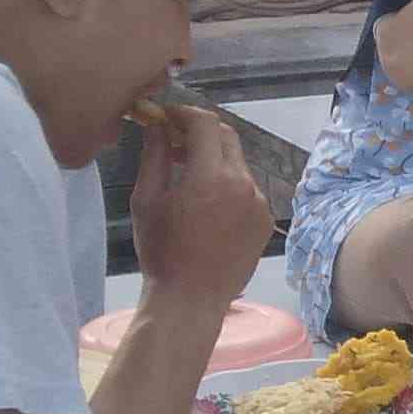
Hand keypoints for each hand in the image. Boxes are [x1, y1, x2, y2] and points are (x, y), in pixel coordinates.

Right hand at [128, 108, 272, 300]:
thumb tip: (157, 125)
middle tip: (174, 140)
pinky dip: (227, 184)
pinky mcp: (265, 220)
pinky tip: (206, 203)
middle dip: (200, 132)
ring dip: (213, 160)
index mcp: (212, 177)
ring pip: (237, 164)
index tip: (166, 116)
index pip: (205, 124)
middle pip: (226, 138)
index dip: (184, 114)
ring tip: (186, 175)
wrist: (191, 299)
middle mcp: (244, 184)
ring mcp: (259, 203)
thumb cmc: (161, 251)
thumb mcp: (147, 200)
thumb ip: (155, 156)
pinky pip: (247, 189)